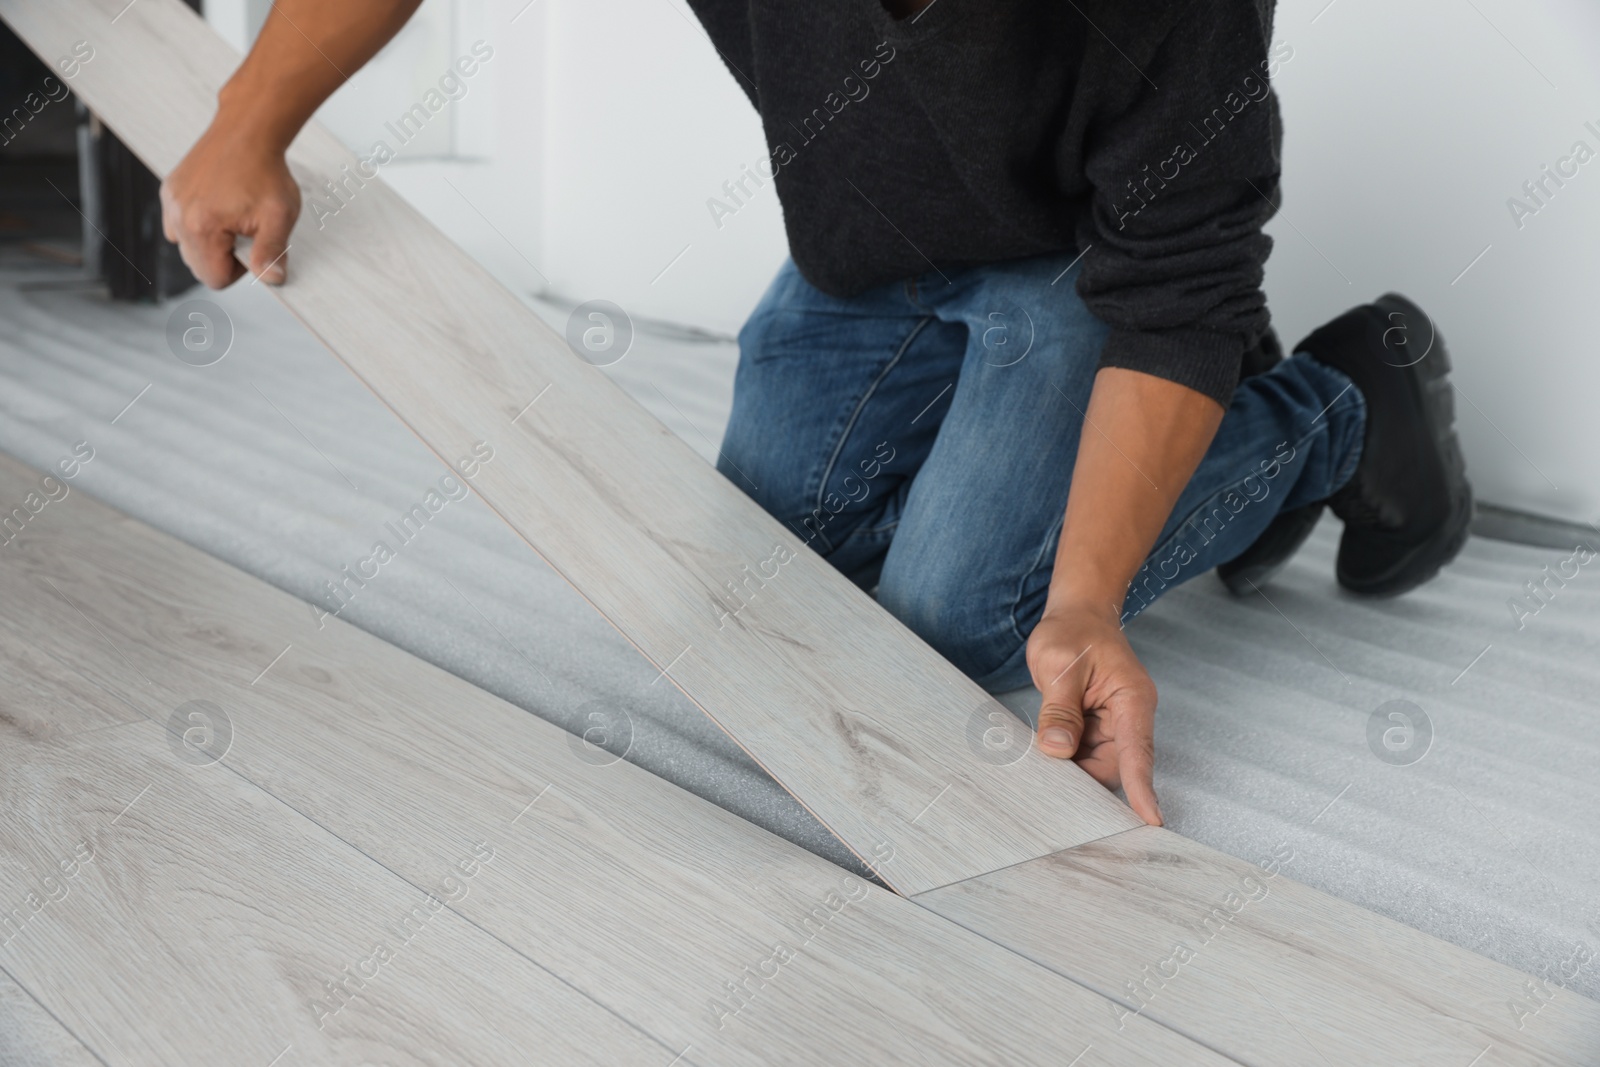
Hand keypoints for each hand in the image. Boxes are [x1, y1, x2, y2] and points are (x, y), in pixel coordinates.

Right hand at [160, 119, 299, 288]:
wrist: (248, 130)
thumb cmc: (265, 171)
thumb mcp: (278, 217)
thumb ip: (272, 254)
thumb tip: (273, 280)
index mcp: (201, 227)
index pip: (213, 279)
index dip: (238, 271)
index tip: (252, 247)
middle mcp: (177, 215)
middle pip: (197, 265)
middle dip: (222, 257)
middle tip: (245, 230)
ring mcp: (170, 201)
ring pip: (185, 245)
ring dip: (208, 241)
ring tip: (232, 217)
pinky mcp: (169, 189)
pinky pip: (178, 223)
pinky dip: (196, 223)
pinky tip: (219, 205)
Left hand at [1026, 602, 1161, 824]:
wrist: (1076, 613)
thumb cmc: (1073, 631)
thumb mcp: (1060, 666)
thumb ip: (1059, 709)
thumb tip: (1058, 749)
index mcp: (1132, 699)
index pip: (1138, 751)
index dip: (1142, 788)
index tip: (1150, 818)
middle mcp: (1128, 716)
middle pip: (1115, 766)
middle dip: (1087, 778)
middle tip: (1052, 783)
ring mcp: (1112, 723)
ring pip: (1097, 764)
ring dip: (1073, 767)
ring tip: (1044, 759)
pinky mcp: (1096, 726)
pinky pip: (1085, 753)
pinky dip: (1067, 756)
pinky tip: (1048, 750)